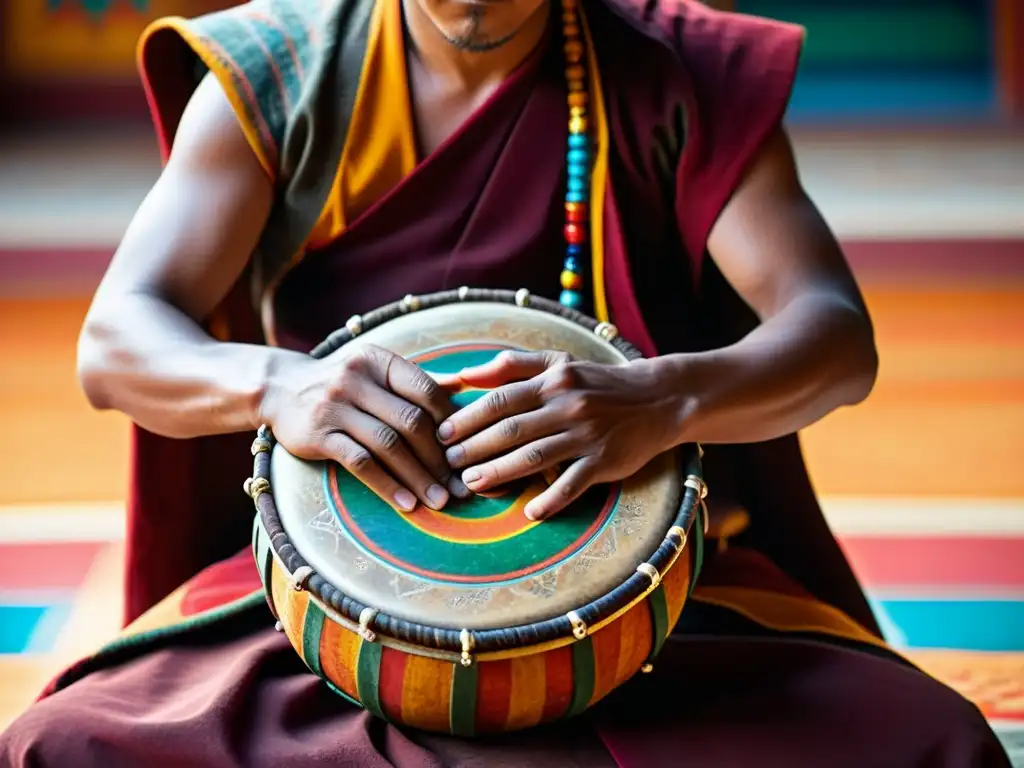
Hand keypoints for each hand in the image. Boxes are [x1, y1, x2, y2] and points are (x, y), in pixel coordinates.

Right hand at [261, 344, 468, 511]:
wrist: (281, 388)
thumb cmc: (342, 384)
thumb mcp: (377, 372)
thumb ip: (417, 381)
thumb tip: (464, 387)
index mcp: (379, 361)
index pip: (426, 390)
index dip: (452, 423)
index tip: (468, 451)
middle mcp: (357, 379)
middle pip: (411, 421)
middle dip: (440, 458)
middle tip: (459, 486)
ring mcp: (335, 406)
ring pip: (388, 445)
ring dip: (418, 477)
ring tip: (439, 500)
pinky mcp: (318, 434)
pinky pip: (360, 463)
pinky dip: (386, 485)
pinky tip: (406, 503)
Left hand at [435, 351, 682, 519]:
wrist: (658, 398)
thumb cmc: (597, 382)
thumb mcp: (559, 362)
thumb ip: (511, 365)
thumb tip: (464, 374)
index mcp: (552, 381)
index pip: (501, 400)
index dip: (468, 419)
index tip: (442, 435)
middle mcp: (567, 406)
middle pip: (511, 430)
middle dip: (474, 448)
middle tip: (448, 464)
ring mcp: (587, 434)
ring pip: (535, 456)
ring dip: (499, 472)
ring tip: (472, 484)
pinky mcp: (605, 461)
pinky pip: (573, 483)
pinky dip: (550, 499)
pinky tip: (529, 512)